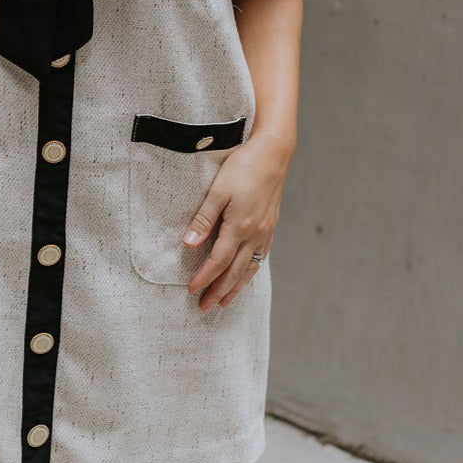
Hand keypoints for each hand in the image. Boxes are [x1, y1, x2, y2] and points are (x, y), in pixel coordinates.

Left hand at [182, 133, 290, 311]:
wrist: (273, 154)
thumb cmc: (243, 167)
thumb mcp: (217, 190)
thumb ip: (203, 219)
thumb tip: (189, 244)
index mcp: (239, 227)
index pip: (218, 261)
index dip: (204, 277)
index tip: (192, 290)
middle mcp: (255, 234)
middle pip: (235, 271)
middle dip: (219, 291)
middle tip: (205, 308)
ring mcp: (265, 231)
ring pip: (250, 268)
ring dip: (235, 287)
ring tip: (224, 302)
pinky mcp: (270, 226)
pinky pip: (260, 257)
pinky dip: (250, 272)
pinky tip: (246, 275)